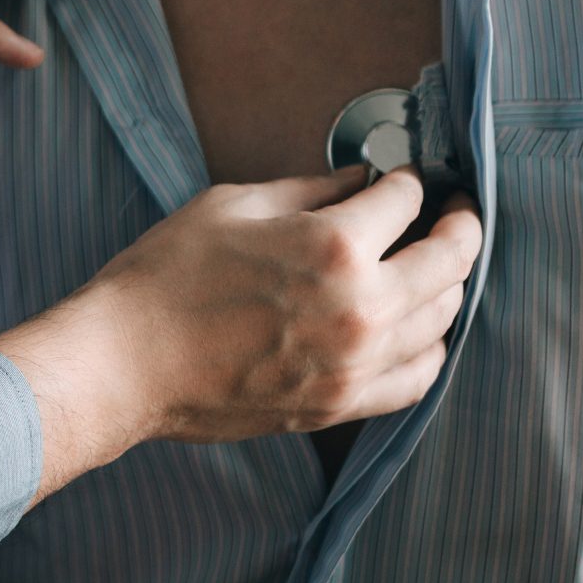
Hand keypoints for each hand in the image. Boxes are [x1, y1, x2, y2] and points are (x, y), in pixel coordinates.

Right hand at [0, 167, 480, 500]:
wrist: (124, 362)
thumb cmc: (164, 278)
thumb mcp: (232, 205)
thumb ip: (309, 191)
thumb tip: (359, 181)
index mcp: (332, 245)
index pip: (405, 200)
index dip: (410, 181)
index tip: (406, 179)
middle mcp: (359, 306)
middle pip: (448, 259)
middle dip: (459, 226)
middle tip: (455, 212)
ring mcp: (355, 363)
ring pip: (443, 318)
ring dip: (449, 284)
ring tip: (438, 266)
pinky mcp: (341, 404)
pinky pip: (418, 377)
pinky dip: (432, 347)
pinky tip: (421, 329)